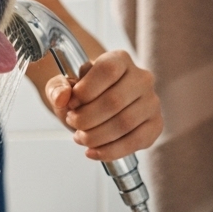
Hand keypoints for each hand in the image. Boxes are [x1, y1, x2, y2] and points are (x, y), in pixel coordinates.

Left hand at [45, 50, 162, 161]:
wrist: (95, 108)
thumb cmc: (81, 94)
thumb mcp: (62, 87)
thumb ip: (57, 88)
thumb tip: (62, 97)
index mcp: (119, 59)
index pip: (108, 70)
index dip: (85, 90)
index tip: (70, 104)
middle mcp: (141, 78)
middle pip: (114, 101)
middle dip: (86, 118)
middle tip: (72, 122)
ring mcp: (151, 102)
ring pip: (125, 123)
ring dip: (96, 136)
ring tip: (80, 137)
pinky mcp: (155, 124)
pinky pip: (137, 141)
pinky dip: (111, 151)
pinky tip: (93, 152)